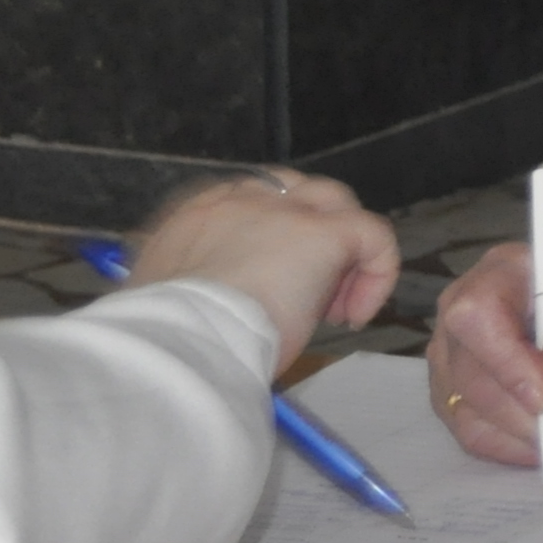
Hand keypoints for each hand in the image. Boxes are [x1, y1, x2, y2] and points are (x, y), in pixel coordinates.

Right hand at [133, 171, 399, 350]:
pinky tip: (355, 316)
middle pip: (300, 197)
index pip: (253, 203)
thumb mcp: (165, 297)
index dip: (273, 240)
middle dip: (312, 242)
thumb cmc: (168, 336)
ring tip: (332, 311)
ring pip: (338, 207)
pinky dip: (377, 274)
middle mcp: (243, 198)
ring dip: (343, 257)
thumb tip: (207, 296)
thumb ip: (191, 281)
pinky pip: (375, 236)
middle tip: (306, 299)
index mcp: (197, 213)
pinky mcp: (326, 232)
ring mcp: (287, 209)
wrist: (180, 345)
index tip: (269, 286)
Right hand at [429, 244, 542, 466]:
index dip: (506, 361)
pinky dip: (519, 450)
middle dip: (530, 416)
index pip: (476, 316)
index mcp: (499, 273)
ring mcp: (451, 360)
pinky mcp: (455, 398)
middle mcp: (460, 314)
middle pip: (471, 377)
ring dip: (530, 440)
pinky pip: (475, 437)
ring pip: (470, 415)